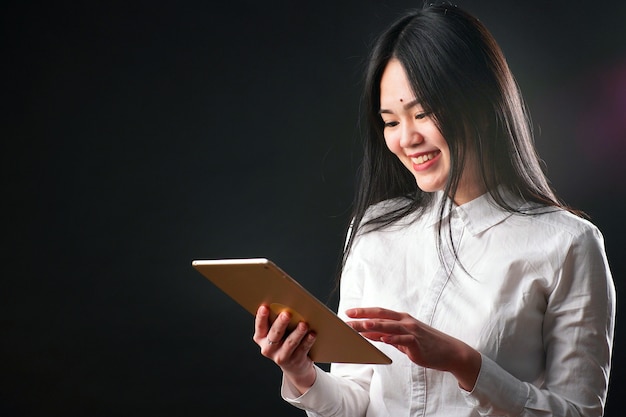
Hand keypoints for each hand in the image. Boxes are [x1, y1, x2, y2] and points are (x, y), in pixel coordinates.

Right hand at [253, 305, 316, 393]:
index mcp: (261, 338)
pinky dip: (308, 340)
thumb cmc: (284, 342)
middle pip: (275, 334)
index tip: (265, 307)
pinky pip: (302, 349)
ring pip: (290, 343)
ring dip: (297, 333)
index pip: (260, 326)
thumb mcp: (277, 333)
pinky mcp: (295, 361)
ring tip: (303, 324)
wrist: (294, 366)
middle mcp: (268, 348)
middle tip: (287, 314)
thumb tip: (288, 303)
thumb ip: (278, 321)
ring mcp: (281, 356)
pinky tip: (312, 334)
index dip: (261, 317)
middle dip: (281, 323)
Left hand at [346, 307, 480, 390]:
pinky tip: (384, 339)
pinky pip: (404, 340)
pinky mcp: (417, 343)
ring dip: (376, 325)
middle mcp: (405, 322)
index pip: (379, 312)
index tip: (349, 312)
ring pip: (391, 326)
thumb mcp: (403, 339)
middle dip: (364, 316)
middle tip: (348, 317)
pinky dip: (393, 339)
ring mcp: (412, 331)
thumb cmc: (425, 345)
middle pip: (381, 317)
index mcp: (401, 319)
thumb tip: (368, 334)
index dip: (364, 311)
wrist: (449, 352)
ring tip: (362, 325)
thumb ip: (387, 336)